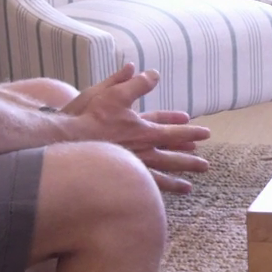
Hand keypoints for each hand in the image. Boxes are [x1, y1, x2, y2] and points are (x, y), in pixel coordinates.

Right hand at [64, 64, 211, 191]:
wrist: (66, 142)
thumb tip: (153, 73)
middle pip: (171, 157)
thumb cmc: (90, 117)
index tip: (205, 133)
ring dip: (175, 181)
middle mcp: (140, 151)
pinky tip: (158, 198)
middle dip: (189, 161)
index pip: (172, 130)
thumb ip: (135, 84)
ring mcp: (130, 167)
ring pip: (159, 176)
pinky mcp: (119, 178)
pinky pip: (141, 188)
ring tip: (189, 188)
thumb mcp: (115, 93)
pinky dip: (153, 192)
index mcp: (142, 130)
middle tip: (205, 165)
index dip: (189, 131)